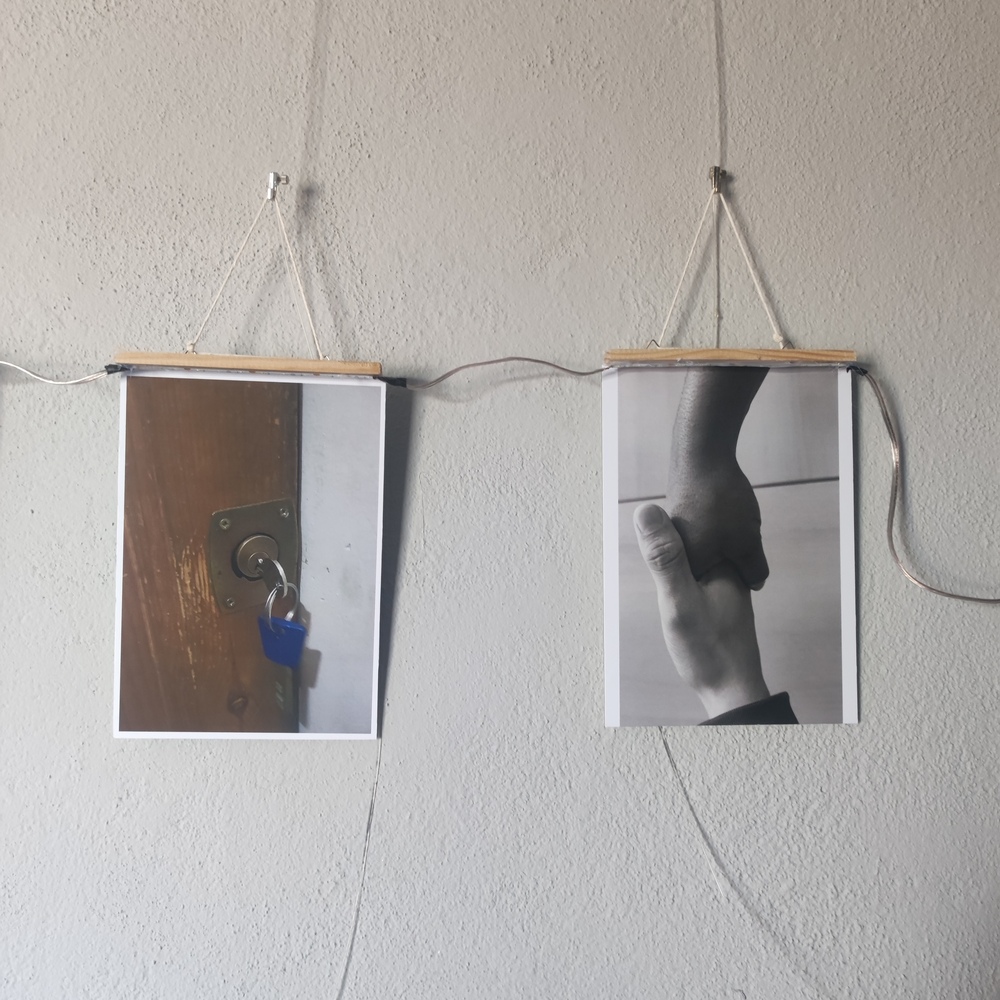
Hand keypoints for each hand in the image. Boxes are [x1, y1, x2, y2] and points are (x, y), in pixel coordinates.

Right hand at [633, 502, 769, 718]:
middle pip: (690, 541)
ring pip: (692, 561)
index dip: (664, 524)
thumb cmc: (707, 650)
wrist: (732, 694)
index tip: (647, 526)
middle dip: (670, 542)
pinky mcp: (717, 604)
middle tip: (655, 553)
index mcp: (721, 561)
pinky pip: (695, 579)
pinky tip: (675, 592)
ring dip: (675, 561)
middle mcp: (727, 571)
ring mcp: (723, 588)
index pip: (687, 525)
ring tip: (662, 571)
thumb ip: (664, 558)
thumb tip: (643, 509)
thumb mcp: (678, 600)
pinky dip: (681, 579)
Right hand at [663, 454, 768, 588]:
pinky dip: (715, 523)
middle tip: (743, 539)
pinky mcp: (679, 511)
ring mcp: (675, 529)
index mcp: (686, 566)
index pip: (713, 588)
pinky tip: (724, 507)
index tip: (746, 569)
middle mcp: (673, 551)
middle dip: (729, 560)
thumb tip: (756, 584)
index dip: (734, 582)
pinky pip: (702, 528)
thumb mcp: (747, 543)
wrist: (701, 453)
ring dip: (724, 539)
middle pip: (710, 567)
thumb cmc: (721, 503)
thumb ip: (753, 569)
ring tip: (736, 520)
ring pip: (707, 545)